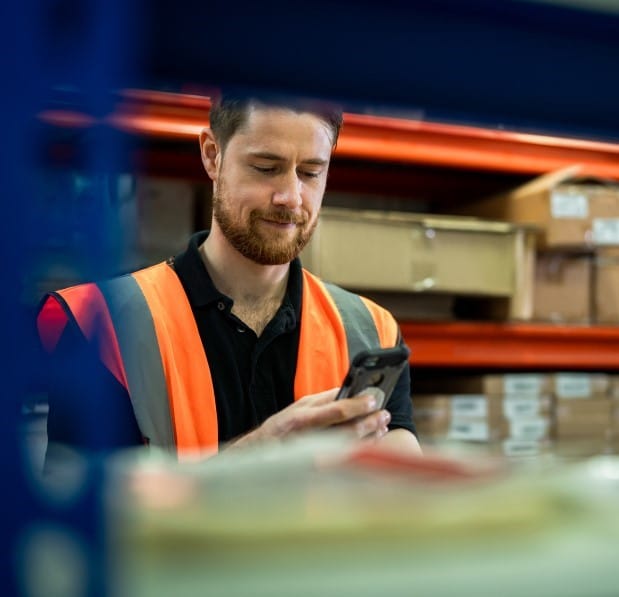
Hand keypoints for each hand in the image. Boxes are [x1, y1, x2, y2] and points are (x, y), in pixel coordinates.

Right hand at [230, 388, 390, 447]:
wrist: (257, 456)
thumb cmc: (280, 429)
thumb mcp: (298, 408)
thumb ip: (321, 401)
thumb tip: (347, 391)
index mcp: (302, 416)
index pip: (337, 409)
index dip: (359, 404)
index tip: (375, 398)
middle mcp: (307, 436)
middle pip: (346, 429)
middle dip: (368, 422)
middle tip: (384, 415)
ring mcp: (311, 455)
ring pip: (347, 446)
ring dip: (367, 436)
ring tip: (381, 427)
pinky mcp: (315, 469)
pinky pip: (342, 459)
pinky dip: (358, 449)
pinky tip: (369, 443)